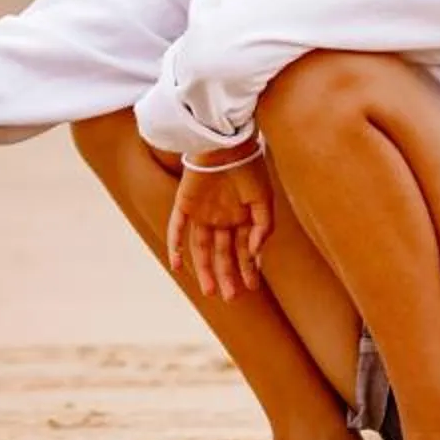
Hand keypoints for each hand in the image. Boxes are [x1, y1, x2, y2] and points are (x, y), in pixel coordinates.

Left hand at [166, 151, 273, 301]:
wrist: (227, 142)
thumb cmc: (249, 168)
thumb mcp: (264, 200)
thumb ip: (262, 227)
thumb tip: (254, 254)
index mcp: (242, 216)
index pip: (243, 249)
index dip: (247, 268)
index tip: (252, 286)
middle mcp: (222, 217)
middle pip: (223, 252)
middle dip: (227, 275)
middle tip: (230, 297)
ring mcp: (202, 211)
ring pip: (201, 247)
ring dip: (205, 269)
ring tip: (210, 291)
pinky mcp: (184, 203)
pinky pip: (176, 228)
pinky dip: (176, 246)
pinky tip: (177, 266)